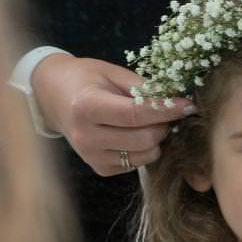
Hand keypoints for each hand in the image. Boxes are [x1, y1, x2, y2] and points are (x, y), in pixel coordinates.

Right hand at [31, 53, 193, 175]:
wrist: (53, 97)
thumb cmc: (85, 79)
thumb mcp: (112, 73)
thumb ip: (143, 87)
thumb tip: (177, 98)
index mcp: (87, 107)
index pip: (137, 114)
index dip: (167, 110)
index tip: (188, 104)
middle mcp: (86, 136)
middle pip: (144, 139)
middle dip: (164, 124)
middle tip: (168, 111)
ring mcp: (91, 156)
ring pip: (144, 155)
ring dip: (157, 139)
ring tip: (150, 121)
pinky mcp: (99, 168)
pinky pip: (136, 163)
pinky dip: (144, 149)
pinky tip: (135, 133)